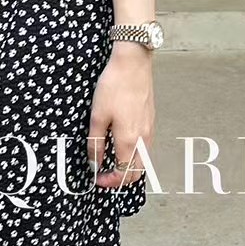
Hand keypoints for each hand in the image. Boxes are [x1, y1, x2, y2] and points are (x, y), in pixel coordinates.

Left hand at [87, 44, 153, 187]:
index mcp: (129, 140)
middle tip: (105, 175)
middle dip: (121, 179)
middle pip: (137, 172)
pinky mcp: (151, 121)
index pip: (124, 174)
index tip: (97, 179)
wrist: (133, 63)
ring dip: (129, 167)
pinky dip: (136, 155)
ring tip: (112, 161)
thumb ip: (95, 143)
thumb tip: (93, 163)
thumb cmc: (114, 86)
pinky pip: (146, 147)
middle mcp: (143, 138)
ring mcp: (150, 130)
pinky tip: (123, 145)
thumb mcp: (97, 116)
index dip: (110, 182)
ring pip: (144, 160)